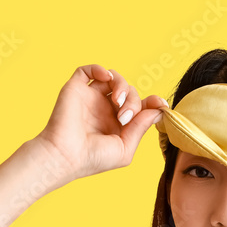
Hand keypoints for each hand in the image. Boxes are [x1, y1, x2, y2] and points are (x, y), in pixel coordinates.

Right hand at [29, 64, 167, 184]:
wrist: (65, 156)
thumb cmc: (93, 158)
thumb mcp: (125, 147)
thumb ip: (141, 127)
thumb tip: (159, 110)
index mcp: (118, 125)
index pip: (139, 106)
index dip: (152, 102)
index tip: (161, 104)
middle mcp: (105, 110)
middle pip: (130, 92)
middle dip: (134, 101)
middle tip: (125, 117)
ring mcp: (91, 98)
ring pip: (114, 79)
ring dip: (122, 86)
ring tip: (117, 102)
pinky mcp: (76, 89)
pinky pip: (89, 70)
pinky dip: (100, 69)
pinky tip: (107, 78)